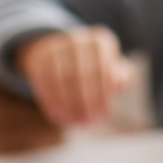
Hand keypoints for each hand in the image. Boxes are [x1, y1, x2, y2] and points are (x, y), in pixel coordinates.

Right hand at [16, 27, 133, 125]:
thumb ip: (118, 78)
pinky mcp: (41, 58)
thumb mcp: (108, 71)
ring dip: (68, 104)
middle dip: (86, 101)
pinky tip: (57, 116)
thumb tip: (120, 82)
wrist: (59, 55)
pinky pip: (46, 82)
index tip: (104, 114)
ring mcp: (58, 47)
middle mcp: (78, 40)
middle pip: (82, 74)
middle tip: (88, 121)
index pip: (103, 69)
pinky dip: (52, 101)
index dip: (103, 94)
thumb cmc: (91, 69)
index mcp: (100, 42)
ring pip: (63, 79)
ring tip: (73, 122)